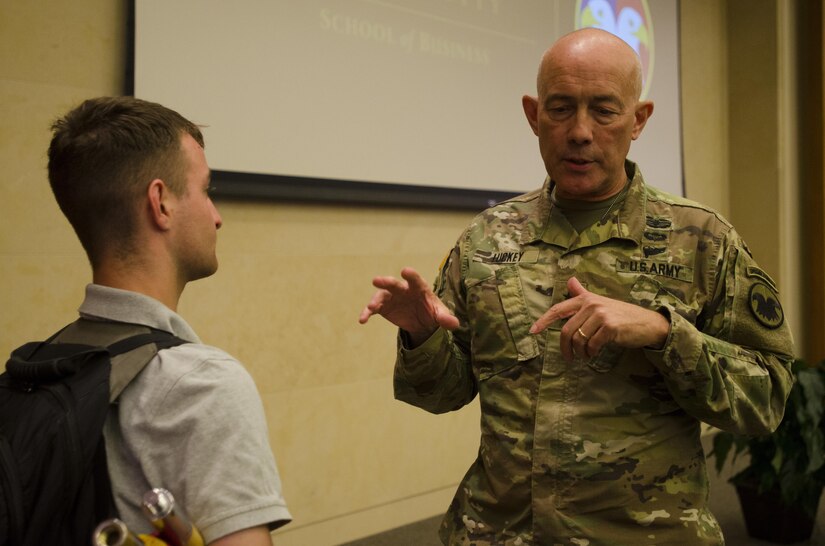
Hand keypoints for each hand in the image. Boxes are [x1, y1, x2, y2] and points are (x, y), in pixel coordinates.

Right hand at [358, 267, 458, 345]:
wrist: (422, 321)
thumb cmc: (432, 312)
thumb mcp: (440, 315)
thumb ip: (446, 318)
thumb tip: (454, 324)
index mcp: (418, 288)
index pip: (415, 280)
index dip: (411, 276)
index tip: (406, 271)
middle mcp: (403, 289)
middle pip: (394, 284)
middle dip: (386, 282)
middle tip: (377, 280)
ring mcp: (391, 297)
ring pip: (381, 295)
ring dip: (374, 300)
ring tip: (371, 307)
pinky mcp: (383, 307)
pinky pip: (373, 309)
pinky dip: (367, 313)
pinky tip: (362, 320)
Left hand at [530, 277, 669, 360]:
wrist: (647, 324)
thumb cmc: (621, 315)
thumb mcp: (600, 302)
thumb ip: (583, 293)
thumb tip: (570, 280)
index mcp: (586, 299)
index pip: (558, 309)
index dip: (543, 321)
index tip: (532, 332)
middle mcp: (591, 304)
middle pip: (566, 330)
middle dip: (565, 348)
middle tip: (569, 358)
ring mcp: (601, 315)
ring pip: (578, 339)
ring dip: (579, 353)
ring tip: (585, 356)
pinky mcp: (610, 327)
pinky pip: (591, 345)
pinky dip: (590, 353)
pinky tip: (594, 354)